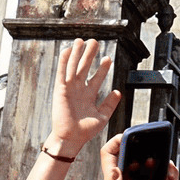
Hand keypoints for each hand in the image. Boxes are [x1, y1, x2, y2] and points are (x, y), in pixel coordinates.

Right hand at [50, 38, 122, 154]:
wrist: (71, 139)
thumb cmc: (85, 131)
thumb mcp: (102, 117)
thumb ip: (110, 104)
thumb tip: (118, 92)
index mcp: (89, 95)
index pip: (97, 78)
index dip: (102, 68)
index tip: (107, 58)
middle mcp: (79, 90)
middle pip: (85, 68)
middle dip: (89, 55)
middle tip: (94, 42)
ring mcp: (70, 89)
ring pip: (74, 67)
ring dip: (77, 54)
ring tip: (81, 41)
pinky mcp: (61, 90)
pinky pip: (62, 73)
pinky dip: (64, 62)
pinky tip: (68, 51)